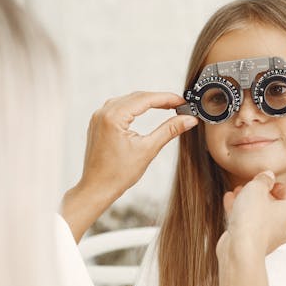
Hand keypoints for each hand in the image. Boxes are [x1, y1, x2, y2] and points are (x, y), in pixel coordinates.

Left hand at [61, 91, 196, 240]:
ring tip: (166, 106)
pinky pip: (118, 107)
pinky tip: (145, 111)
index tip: (183, 102)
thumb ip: (169, 131)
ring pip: (128, 100)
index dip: (167, 98)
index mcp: (113, 117)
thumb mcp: (148, 150)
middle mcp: (103, 113)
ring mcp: (98, 117)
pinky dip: (134, 108)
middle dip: (159, 99)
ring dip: (147, 102)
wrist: (97, 188)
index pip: (145, 99)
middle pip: (137, 97)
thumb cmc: (118, 174)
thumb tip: (188, 120)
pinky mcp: (98, 123)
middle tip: (179, 105)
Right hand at [217, 170, 285, 258]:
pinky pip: (250, 225)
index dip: (273, 183)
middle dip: (259, 193)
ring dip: (248, 202)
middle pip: (274, 204)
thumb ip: (263, 179)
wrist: (240, 249)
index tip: (263, 179)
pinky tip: (230, 202)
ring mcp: (271, 237)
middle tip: (249, 185)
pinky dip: (241, 214)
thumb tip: (267, 176)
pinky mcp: (256, 244)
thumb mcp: (256, 188)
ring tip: (237, 192)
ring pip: (261, 214)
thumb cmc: (253, 221)